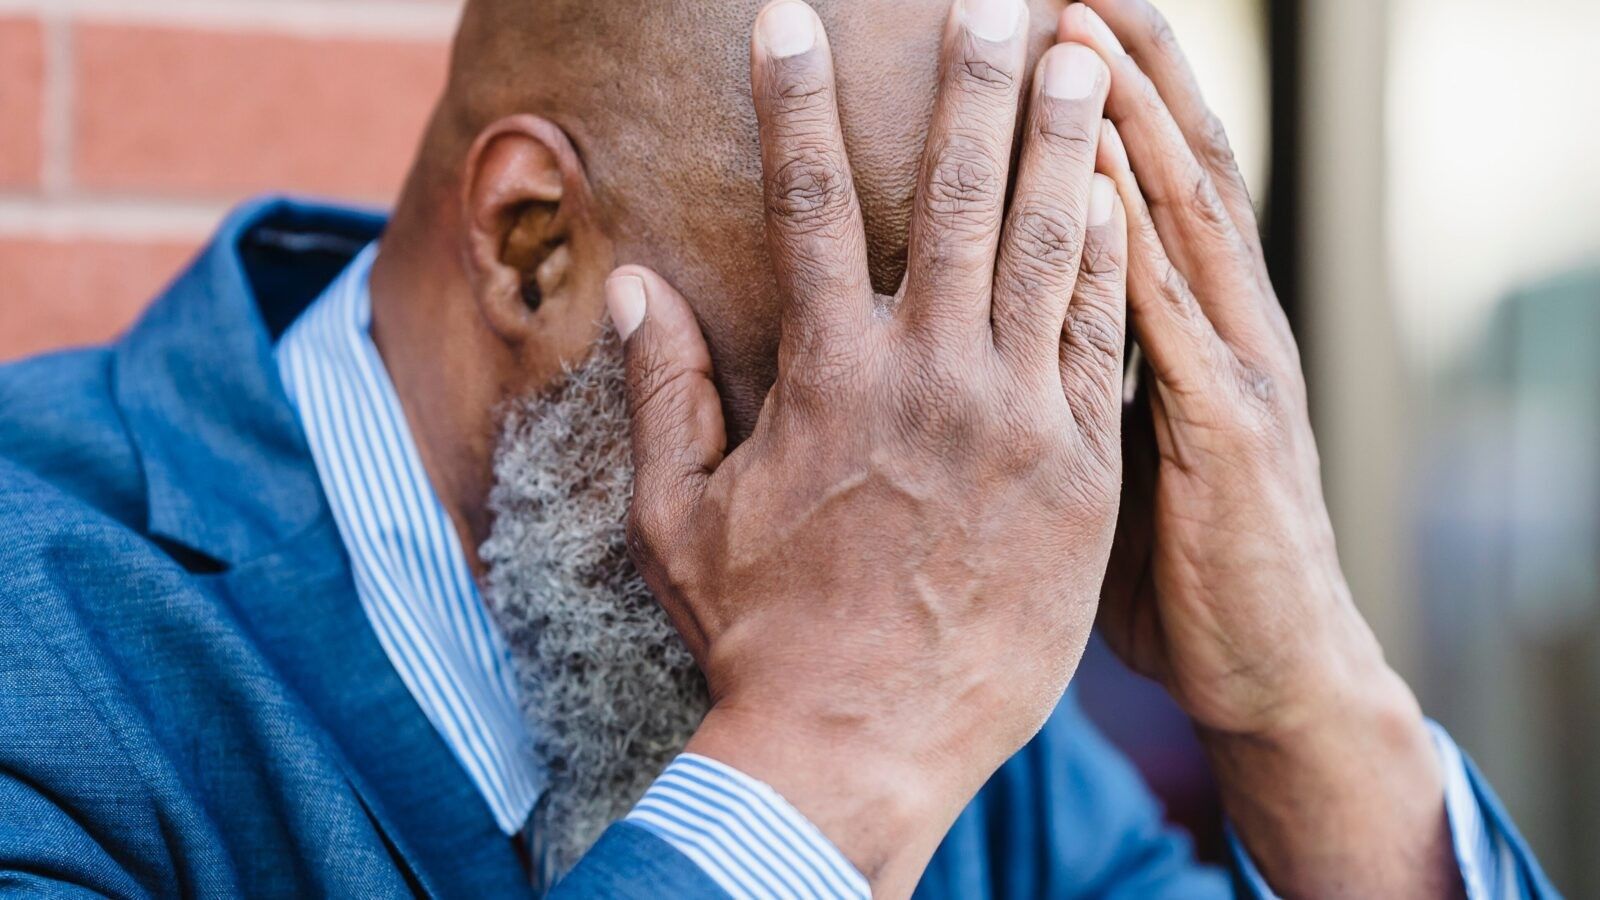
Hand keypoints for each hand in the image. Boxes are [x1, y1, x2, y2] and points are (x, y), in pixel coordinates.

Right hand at [608, 0, 1126, 891]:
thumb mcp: (676, 517)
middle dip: (973, 80)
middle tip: (995, 0)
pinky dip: (1113, 263)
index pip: (808, 201)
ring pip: (1050, 247)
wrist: (860, 744)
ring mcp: (1017, 421)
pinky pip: (1102, 343)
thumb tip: (637, 288)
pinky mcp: (1081, 473)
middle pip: (959, 192)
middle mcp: (929, 376)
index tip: (787, 19)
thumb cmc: (757, 633)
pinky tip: (1125, 195)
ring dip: (1064, 141)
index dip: (793, 98)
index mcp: (826, 375)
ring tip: (1082, 56)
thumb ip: (664, 393)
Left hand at [1060, 2, 1458, 894]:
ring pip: (1181, 212)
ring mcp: (1233, 367)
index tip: (1057, 15)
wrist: (1267, 670)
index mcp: (1195, 323)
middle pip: (1176, 160)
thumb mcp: (1122, 450)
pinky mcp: (1224, 431)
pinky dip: (1134, 230)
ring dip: (1130, 110)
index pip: (1155, 178)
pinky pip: (1169, 312)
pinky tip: (1095, 163)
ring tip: (1076, 21)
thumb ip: (1081, 373)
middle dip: (1124, 60)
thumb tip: (1003, 328)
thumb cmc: (1178, 564)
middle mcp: (1224, 321)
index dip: (1114, 92)